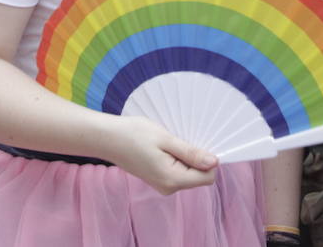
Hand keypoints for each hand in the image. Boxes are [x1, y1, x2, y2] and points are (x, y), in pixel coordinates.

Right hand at [102, 116, 217, 194]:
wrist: (108, 138)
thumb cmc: (135, 134)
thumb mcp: (166, 139)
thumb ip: (191, 153)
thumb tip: (215, 163)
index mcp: (173, 179)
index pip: (208, 177)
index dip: (208, 159)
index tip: (197, 142)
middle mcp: (169, 188)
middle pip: (199, 176)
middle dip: (196, 157)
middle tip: (180, 138)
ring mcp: (163, 185)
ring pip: (189, 173)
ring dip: (186, 156)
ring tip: (169, 141)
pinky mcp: (158, 179)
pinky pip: (178, 171)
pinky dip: (177, 158)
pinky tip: (164, 146)